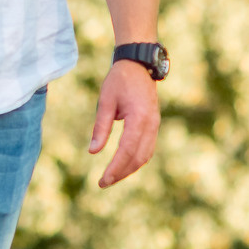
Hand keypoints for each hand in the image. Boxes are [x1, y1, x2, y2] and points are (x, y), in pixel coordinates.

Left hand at [89, 60, 160, 187]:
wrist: (138, 65)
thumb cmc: (119, 80)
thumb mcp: (105, 101)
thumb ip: (101, 127)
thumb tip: (93, 152)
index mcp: (139, 118)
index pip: (127, 150)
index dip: (115, 168)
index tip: (103, 180)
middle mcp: (151, 124)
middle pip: (138, 157)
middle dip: (121, 173)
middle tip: (103, 183)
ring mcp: (155, 125)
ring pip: (145, 156)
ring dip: (129, 169)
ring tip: (111, 177)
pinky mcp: (154, 125)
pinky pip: (147, 148)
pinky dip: (136, 160)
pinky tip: (123, 165)